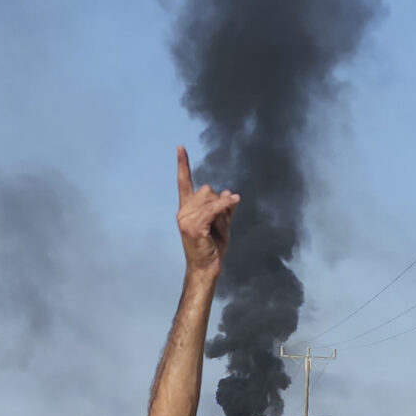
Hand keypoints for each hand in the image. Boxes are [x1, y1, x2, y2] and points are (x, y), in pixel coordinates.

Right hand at [175, 147, 237, 278]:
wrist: (207, 267)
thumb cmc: (212, 248)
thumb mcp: (221, 223)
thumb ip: (223, 208)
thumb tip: (228, 192)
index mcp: (187, 208)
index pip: (183, 182)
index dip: (183, 164)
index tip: (180, 148)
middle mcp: (183, 211)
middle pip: (207, 190)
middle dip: (219, 202)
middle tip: (219, 223)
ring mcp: (186, 218)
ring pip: (212, 199)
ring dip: (222, 212)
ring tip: (218, 230)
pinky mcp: (194, 226)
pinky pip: (214, 208)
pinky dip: (226, 205)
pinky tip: (234, 201)